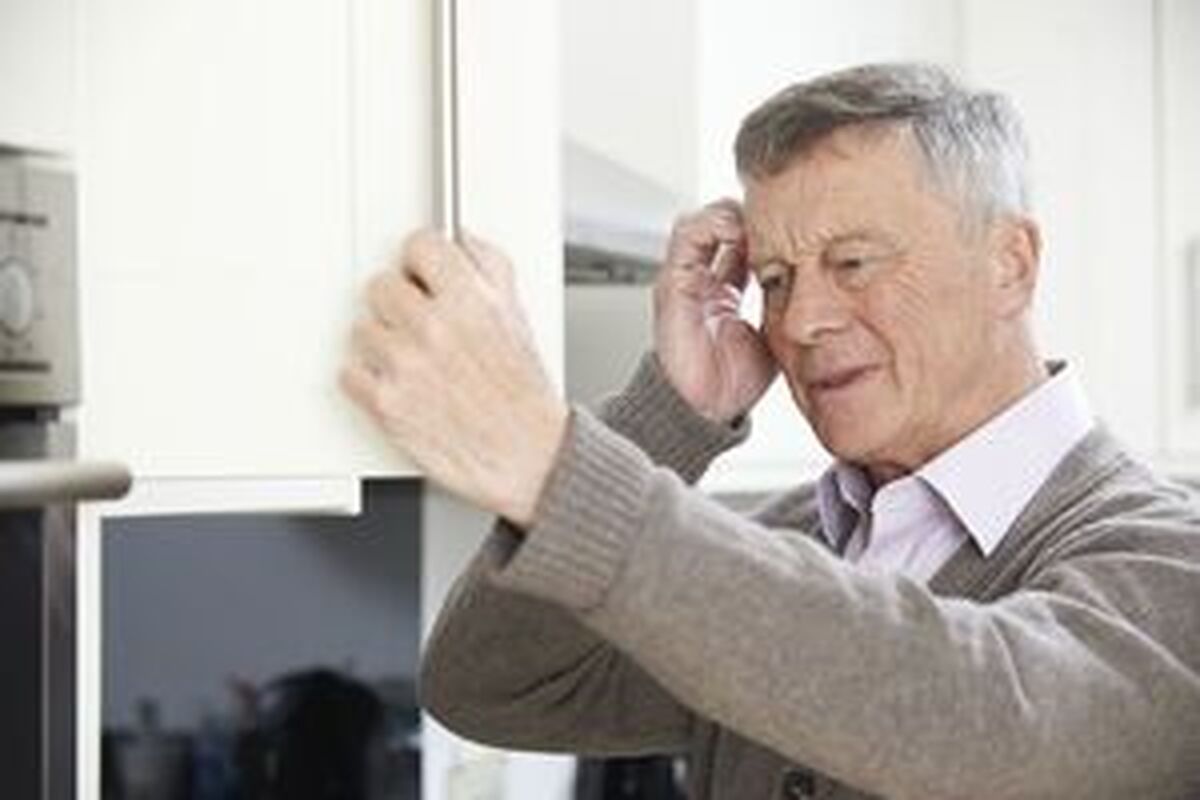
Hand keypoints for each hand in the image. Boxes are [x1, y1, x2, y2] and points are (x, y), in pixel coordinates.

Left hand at [341, 230, 567, 527]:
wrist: (526, 456)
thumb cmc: (522, 395)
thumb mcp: (518, 317)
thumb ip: (491, 267)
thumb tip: (465, 239)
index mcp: (469, 300)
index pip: (420, 245)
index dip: (421, 261)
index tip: (423, 273)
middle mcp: (433, 328)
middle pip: (380, 284)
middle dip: (398, 303)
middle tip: (417, 323)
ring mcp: (405, 366)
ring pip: (361, 328)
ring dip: (381, 343)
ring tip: (414, 361)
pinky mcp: (386, 404)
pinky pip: (349, 373)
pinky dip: (366, 380)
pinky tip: (398, 384)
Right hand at [654, 199, 776, 422]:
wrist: (704, 408)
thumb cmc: (733, 381)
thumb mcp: (773, 333)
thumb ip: (783, 305)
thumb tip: (820, 289)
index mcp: (723, 291)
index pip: (743, 242)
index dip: (767, 230)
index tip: (798, 227)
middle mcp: (702, 280)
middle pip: (722, 225)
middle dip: (751, 216)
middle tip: (783, 217)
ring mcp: (686, 278)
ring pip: (702, 221)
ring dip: (731, 214)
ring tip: (758, 222)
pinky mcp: (674, 282)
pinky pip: (687, 236)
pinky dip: (712, 225)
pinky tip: (736, 231)